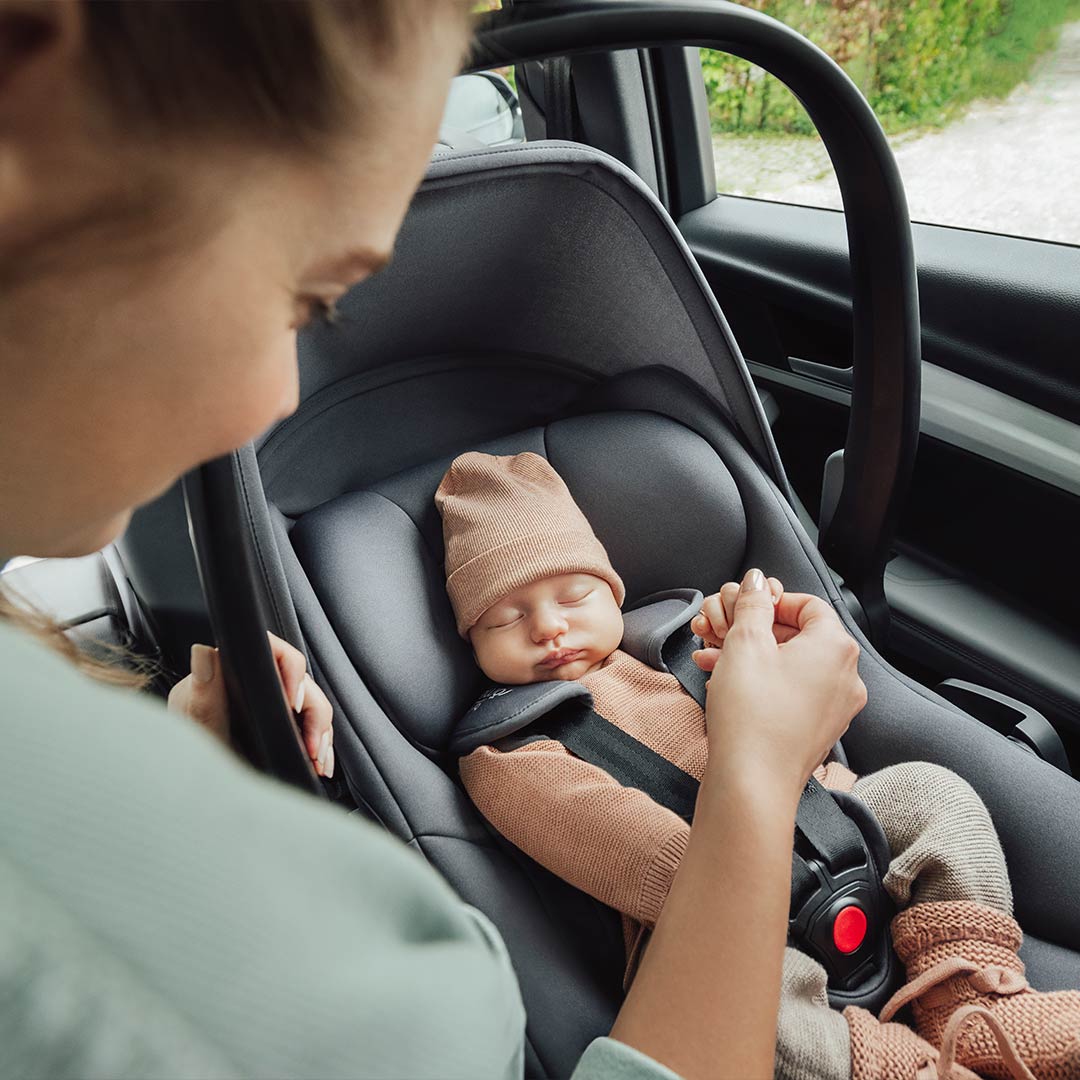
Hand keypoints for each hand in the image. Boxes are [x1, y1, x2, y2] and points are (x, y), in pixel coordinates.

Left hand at [167, 631, 334, 777]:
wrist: (188, 786)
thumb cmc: (186, 756)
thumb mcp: (198, 728)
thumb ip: (203, 694)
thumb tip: (202, 652)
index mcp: (230, 673)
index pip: (272, 653)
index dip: (291, 672)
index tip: (293, 704)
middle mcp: (254, 683)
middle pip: (301, 682)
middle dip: (314, 716)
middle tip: (311, 747)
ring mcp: (270, 704)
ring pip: (312, 704)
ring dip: (321, 733)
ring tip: (318, 760)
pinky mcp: (280, 725)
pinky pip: (311, 726)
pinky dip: (319, 745)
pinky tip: (320, 763)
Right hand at [692, 569, 865, 797]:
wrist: (752, 783)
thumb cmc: (752, 716)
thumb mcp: (744, 643)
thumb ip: (752, 604)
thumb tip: (756, 582)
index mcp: (835, 647)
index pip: (809, 604)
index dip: (772, 601)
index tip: (745, 606)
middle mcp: (845, 676)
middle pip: (800, 635)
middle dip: (756, 631)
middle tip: (723, 632)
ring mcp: (835, 708)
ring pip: (792, 666)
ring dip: (754, 657)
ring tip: (715, 660)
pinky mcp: (817, 731)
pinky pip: (792, 693)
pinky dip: (764, 683)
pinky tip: (729, 686)